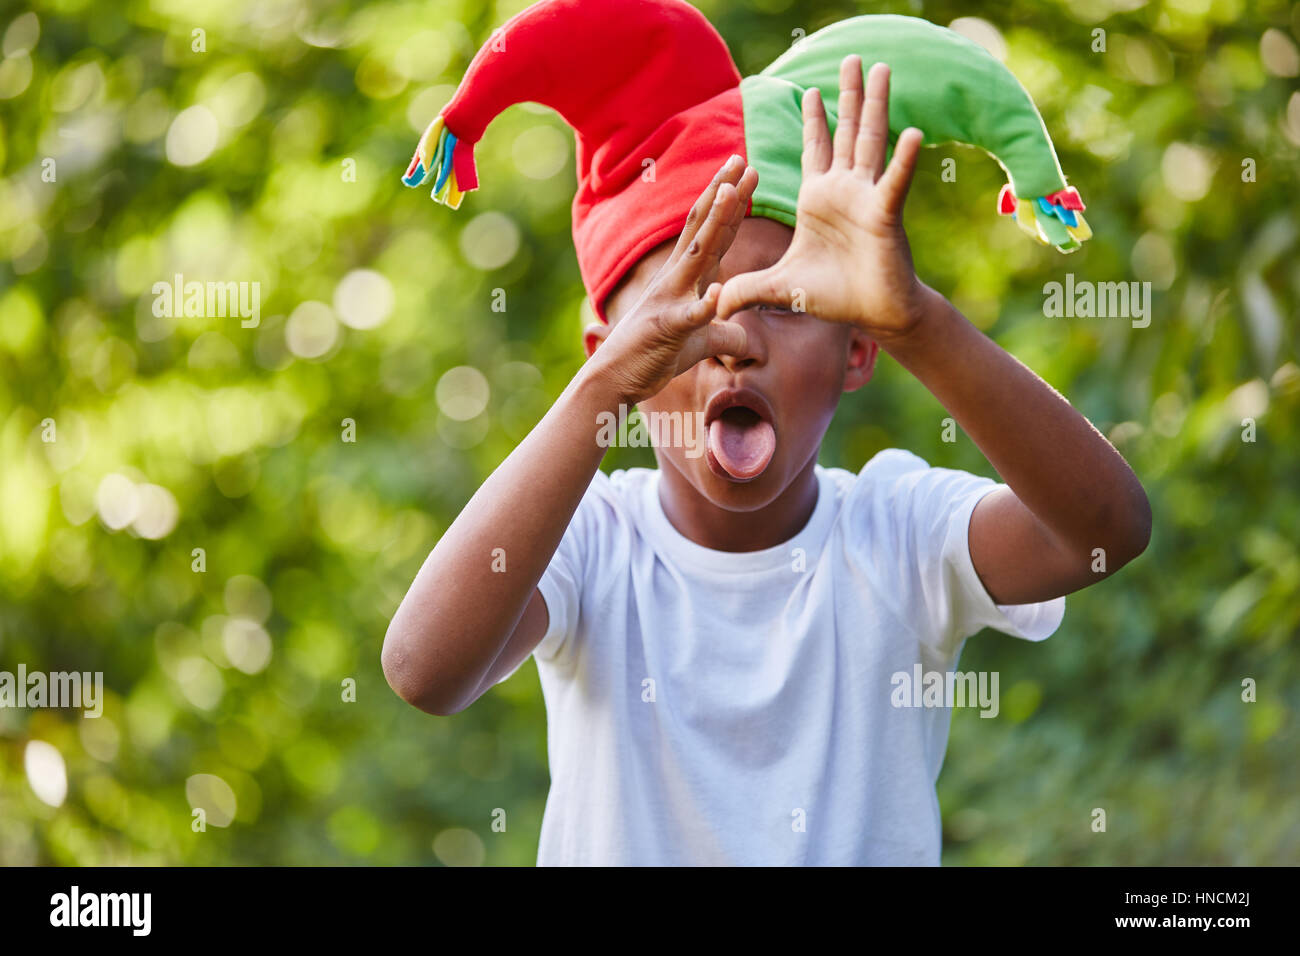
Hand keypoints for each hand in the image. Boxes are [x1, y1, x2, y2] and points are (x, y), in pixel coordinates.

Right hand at [590, 155, 758, 404]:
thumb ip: (724, 334)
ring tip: (731, 194)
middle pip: (703, 229)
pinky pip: (689, 317)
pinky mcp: (666, 330)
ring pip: (697, 257)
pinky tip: (717, 294)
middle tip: (741, 160)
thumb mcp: (700, 343)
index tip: (746, 171)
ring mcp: (670, 301)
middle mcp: (677, 279)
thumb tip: (748, 341)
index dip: (730, 202)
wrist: (614, 378)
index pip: (712, 232)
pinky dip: (704, 306)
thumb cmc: (655, 355)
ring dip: (715, 225)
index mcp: (687, 278)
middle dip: (724, 194)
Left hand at [716, 57, 930, 339]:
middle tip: (851, 58)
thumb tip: (715, 306)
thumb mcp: (779, 287)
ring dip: (875, 105)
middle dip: (847, 95)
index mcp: (819, 199)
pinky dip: (903, 159)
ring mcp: (866, 198)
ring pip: (871, 142)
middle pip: (846, 132)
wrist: (871, 314)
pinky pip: (893, 182)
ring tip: (882, 68)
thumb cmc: (832, 296)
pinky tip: (912, 132)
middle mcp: (844, 191)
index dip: (812, 121)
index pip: (815, 151)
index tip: (809, 90)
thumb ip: (747, 289)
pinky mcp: (884, 215)